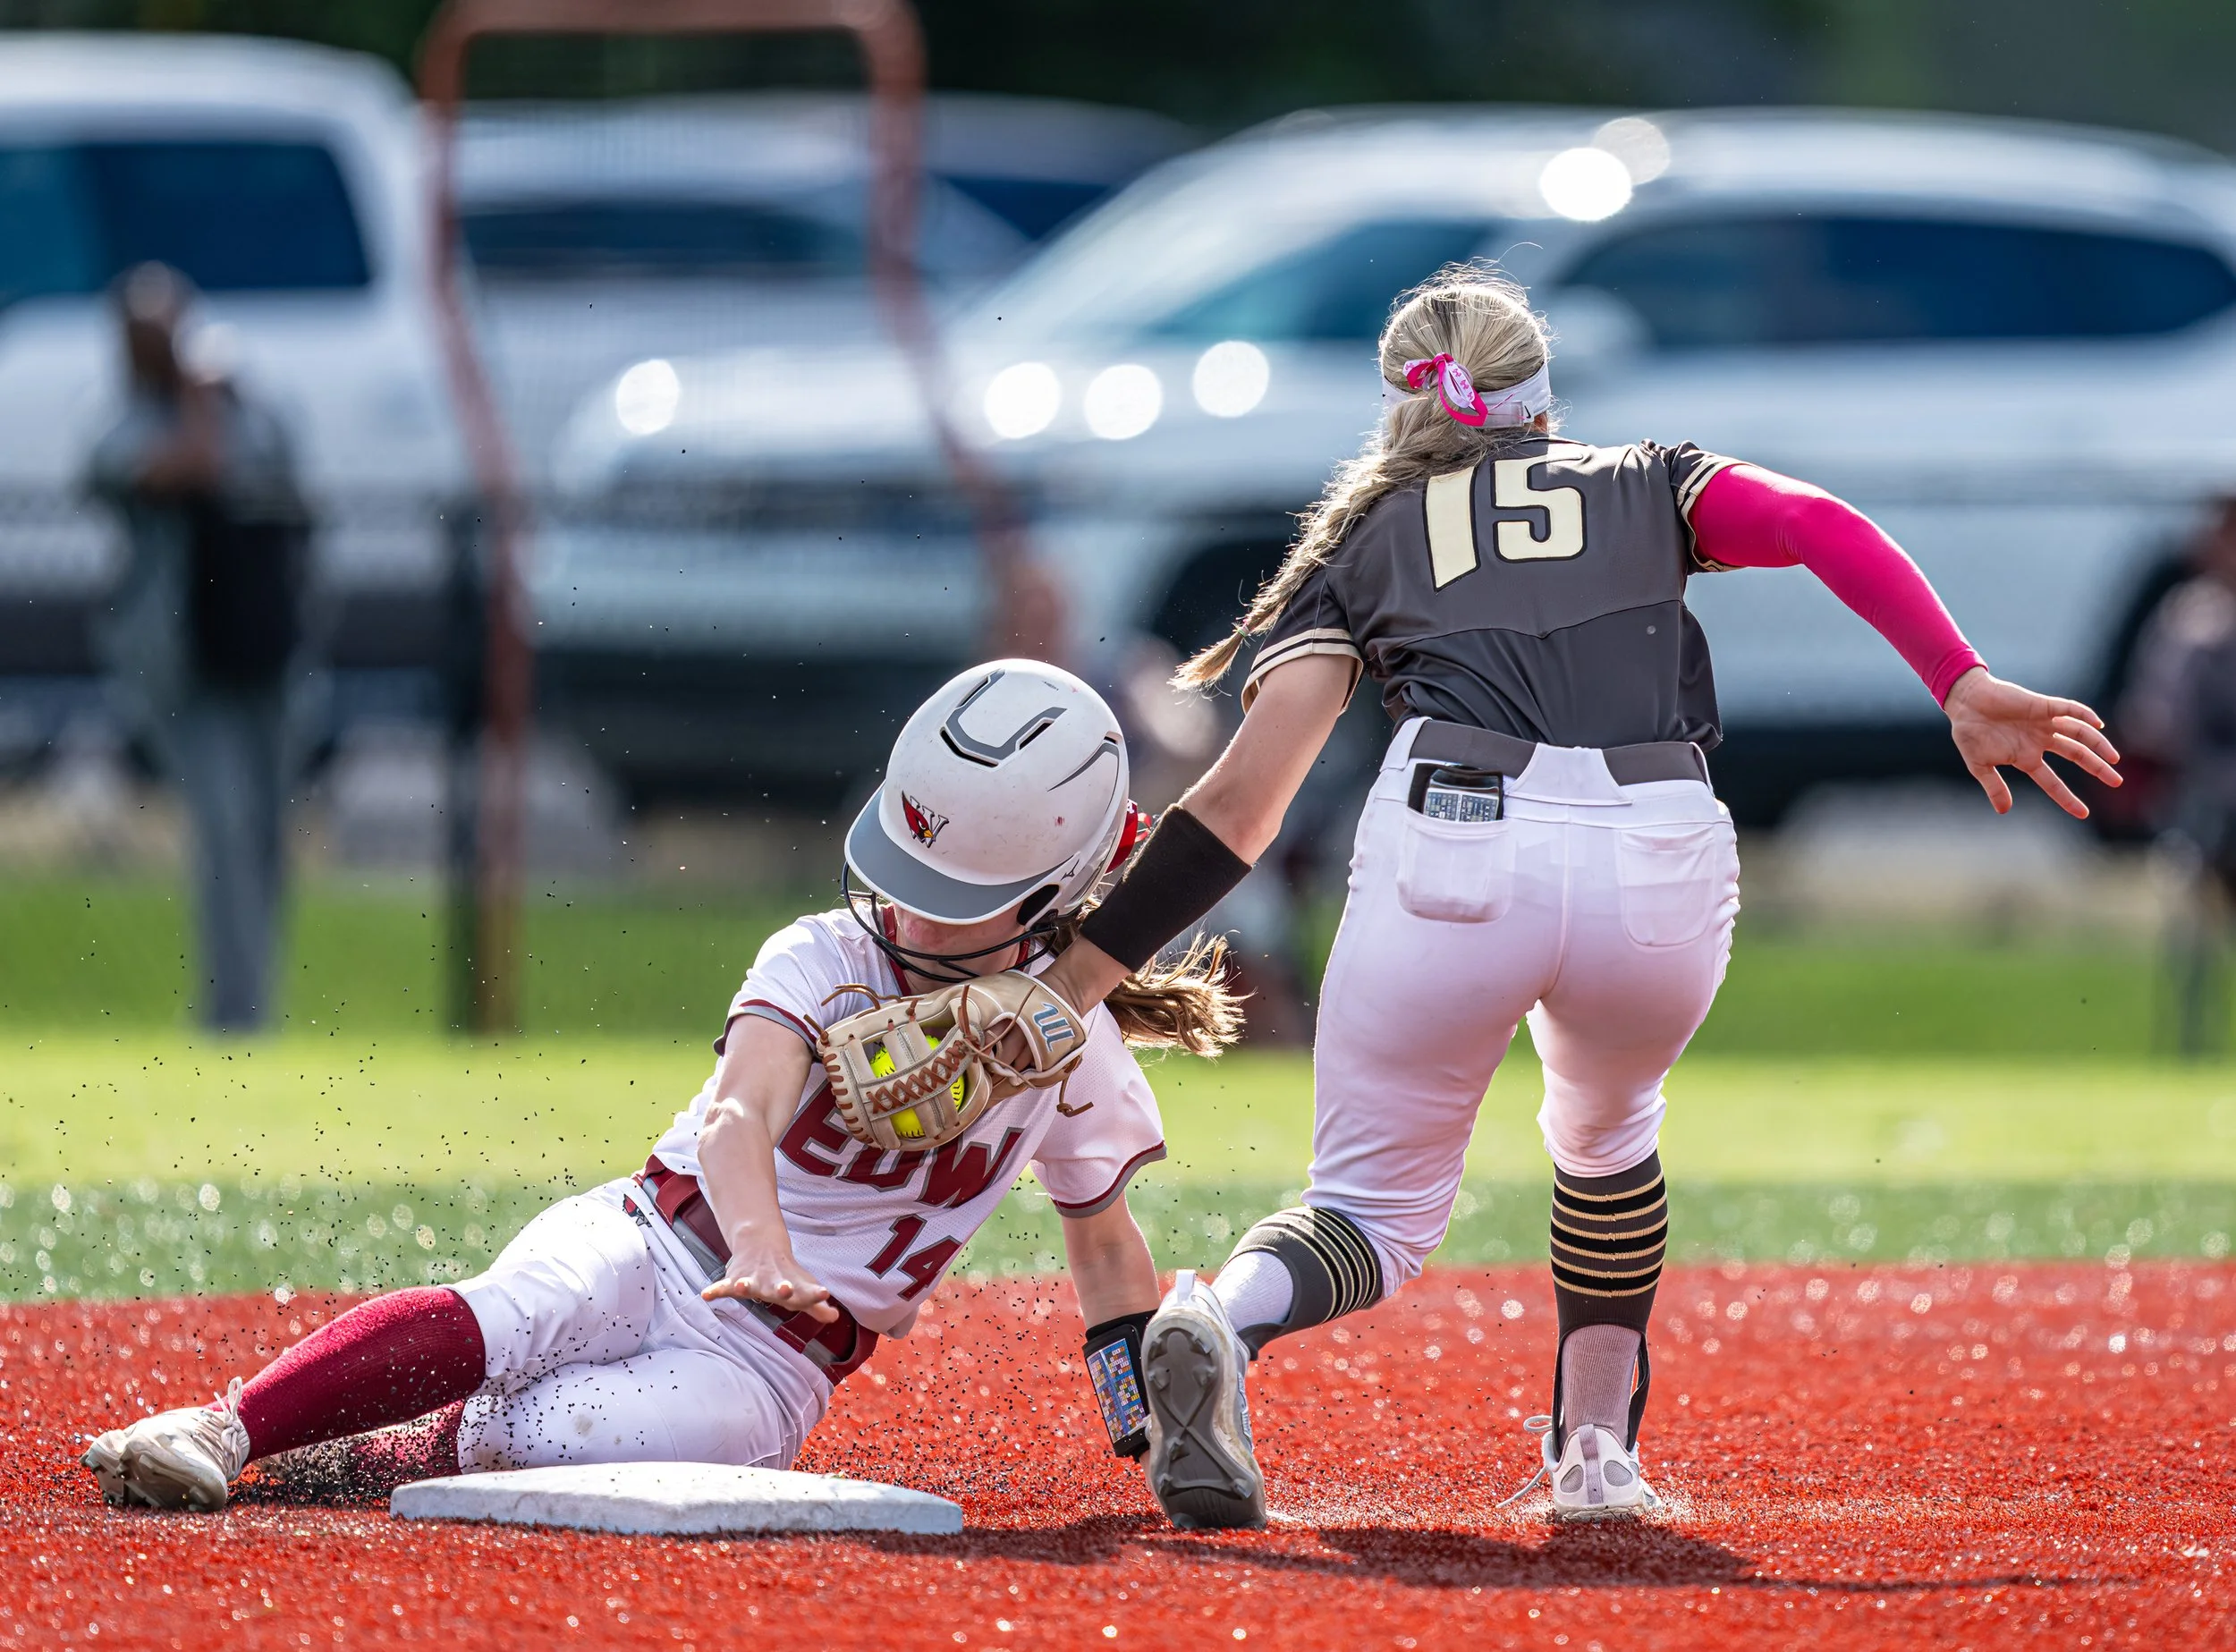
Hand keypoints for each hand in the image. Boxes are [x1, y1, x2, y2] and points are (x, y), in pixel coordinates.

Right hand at [700, 1236, 838, 1323]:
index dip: (815, 1294)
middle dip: (781, 1289)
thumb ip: (816, 1305)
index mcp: (792, 1287)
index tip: (824, 1292)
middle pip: (778, 1287)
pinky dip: (715, 1289)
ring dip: (745, 1285)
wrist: (762, 1243)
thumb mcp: (803, 1288)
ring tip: (742, 1286)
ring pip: (748, 1283)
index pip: (805, 1292)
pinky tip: (706, 1295)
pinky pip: (722, 1286)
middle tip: (785, 1289)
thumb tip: (834, 1317)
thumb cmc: (786, 1273)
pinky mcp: (735, 1279)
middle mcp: (773, 1282)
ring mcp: (753, 1279)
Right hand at [1943, 666, 2120, 818]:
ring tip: (2114, 758)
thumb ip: (1994, 787)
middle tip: (2117, 782)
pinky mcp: (2042, 707)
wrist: (1965, 703)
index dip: (2067, 798)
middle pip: (2077, 756)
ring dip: (2098, 745)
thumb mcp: (1979, 765)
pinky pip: (2068, 709)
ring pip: (2079, 734)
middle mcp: (2040, 741)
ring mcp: (2043, 724)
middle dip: (2098, 768)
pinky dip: (2084, 714)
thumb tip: (2004, 811)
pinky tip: (2097, 722)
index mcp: (2026, 758)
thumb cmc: (1969, 734)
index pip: (2052, 782)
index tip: (2084, 814)